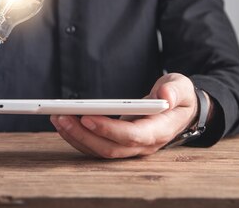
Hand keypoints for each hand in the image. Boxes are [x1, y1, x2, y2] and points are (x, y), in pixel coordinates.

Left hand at [51, 73, 206, 158]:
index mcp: (160, 130)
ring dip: (75, 137)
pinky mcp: (120, 144)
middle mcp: (143, 145)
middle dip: (83, 134)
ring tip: (56, 118)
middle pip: (109, 148)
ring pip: (100, 150)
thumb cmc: (179, 96)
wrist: (180, 109)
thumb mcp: (182, 87)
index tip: (87, 117)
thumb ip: (176, 91)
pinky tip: (64, 123)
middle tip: (60, 117)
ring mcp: (131, 147)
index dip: (108, 129)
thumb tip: (165, 95)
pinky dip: (78, 137)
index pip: (132, 135)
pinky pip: (97, 146)